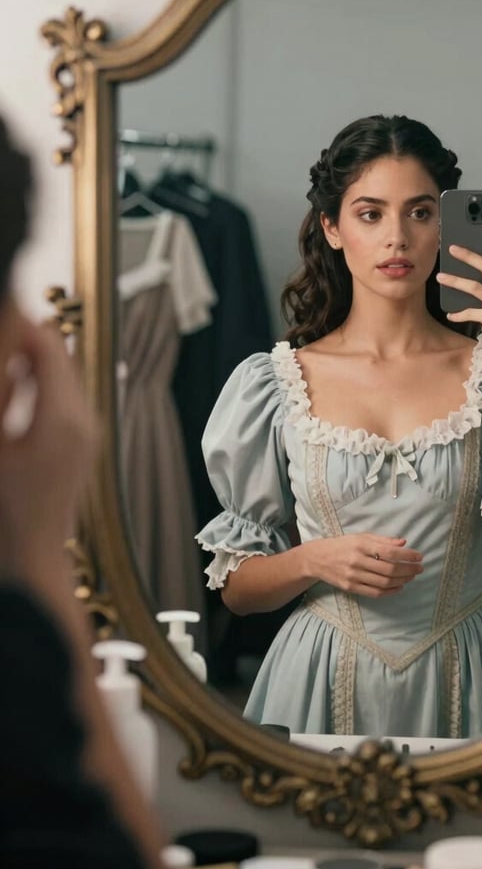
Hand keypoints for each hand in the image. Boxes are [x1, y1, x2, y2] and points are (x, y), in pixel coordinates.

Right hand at [0, 317, 98, 575]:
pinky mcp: (81, 443)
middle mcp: (83, 419)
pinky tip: (11, 388)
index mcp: (61, 417)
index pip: (46, 345)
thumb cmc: (3, 512)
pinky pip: (64, 395)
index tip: (4, 309)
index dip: (19, 323)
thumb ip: (0, 393)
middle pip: (59, 354)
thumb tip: (8, 357)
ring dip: (31, 359)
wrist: (30, 559)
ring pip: (63, 373)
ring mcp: (87, 432)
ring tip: (5, 361)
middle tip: (4, 328)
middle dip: (24, 337)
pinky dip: (39, 382)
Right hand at [309, 534, 422, 597]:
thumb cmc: (343, 545)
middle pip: (389, 569)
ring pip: (384, 582)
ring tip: (411, 576)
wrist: (318, 559)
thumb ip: (382, 540)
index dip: (407, 555)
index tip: (419, 557)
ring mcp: (353, 576)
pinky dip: (390, 591)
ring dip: (402, 580)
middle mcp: (357, 560)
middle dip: (409, 569)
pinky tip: (399, 586)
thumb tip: (404, 543)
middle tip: (419, 568)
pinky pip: (375, 592)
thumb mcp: (361, 537)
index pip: (390, 551)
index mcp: (361, 544)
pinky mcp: (351, 587)